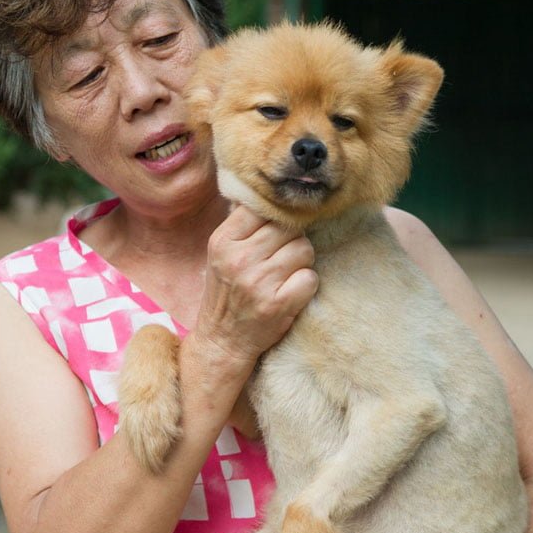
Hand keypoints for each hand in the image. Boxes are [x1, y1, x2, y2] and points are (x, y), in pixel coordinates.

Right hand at [193, 205, 317, 371]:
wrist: (222, 340)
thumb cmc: (227, 291)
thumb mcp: (221, 254)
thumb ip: (241, 225)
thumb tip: (267, 192)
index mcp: (223, 241)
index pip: (262, 208)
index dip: (276, 216)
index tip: (276, 229)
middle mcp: (239, 259)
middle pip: (289, 227)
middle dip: (292, 240)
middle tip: (283, 256)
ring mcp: (259, 282)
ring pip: (304, 249)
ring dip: (302, 261)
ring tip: (286, 274)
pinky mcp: (278, 304)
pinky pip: (310, 277)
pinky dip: (306, 284)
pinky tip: (291, 291)